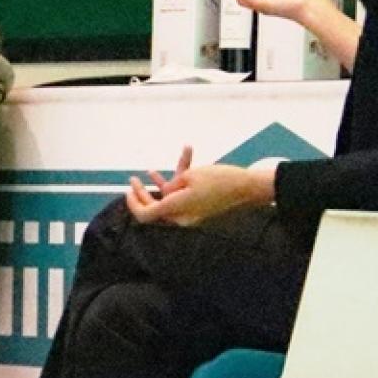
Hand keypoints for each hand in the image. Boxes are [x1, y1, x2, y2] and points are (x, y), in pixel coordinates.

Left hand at [125, 146, 272, 226]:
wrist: (249, 187)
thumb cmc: (220, 179)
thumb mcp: (190, 176)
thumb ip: (171, 186)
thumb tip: (166, 194)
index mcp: (177, 210)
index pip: (146, 215)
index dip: (133, 204)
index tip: (128, 190)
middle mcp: (183, 218)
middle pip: (154, 209)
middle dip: (142, 194)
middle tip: (134, 180)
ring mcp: (192, 215)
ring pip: (168, 201)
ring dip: (159, 186)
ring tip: (149, 171)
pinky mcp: (200, 210)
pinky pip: (183, 198)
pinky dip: (179, 183)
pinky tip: (181, 159)